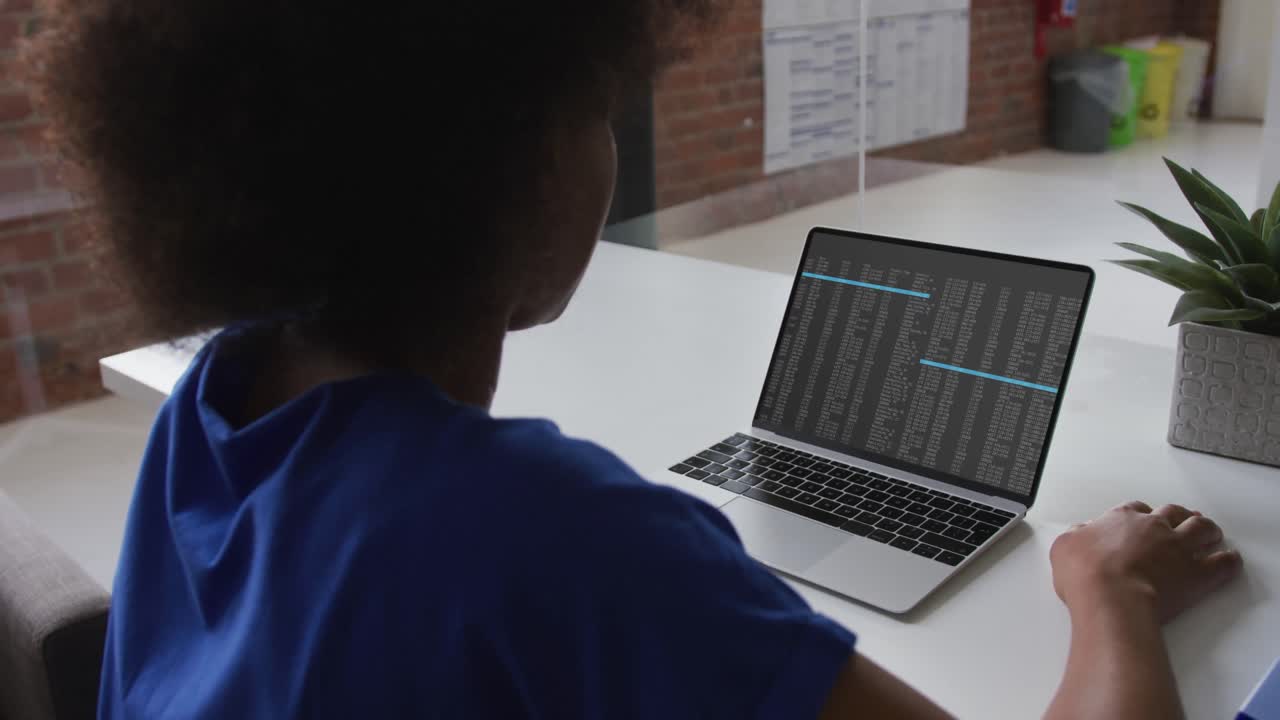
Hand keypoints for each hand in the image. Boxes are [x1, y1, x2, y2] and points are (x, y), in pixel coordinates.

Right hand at [1050, 502, 1241, 623]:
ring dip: (1208, 529)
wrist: (1112, 598)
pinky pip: (1223, 562)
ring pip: (1202, 528)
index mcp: (1122, 519)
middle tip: (1181, 520)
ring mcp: (1179, 549)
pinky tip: (1229, 560)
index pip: (1136, 509)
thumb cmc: (1086, 575)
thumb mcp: (1064, 547)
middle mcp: (1154, 528)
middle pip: (1174, 513)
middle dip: (1179, 516)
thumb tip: (1079, 533)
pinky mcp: (1198, 574)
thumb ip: (1076, 535)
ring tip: (1210, 533)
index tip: (1141, 522)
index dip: (1140, 515)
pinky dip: (1229, 560)